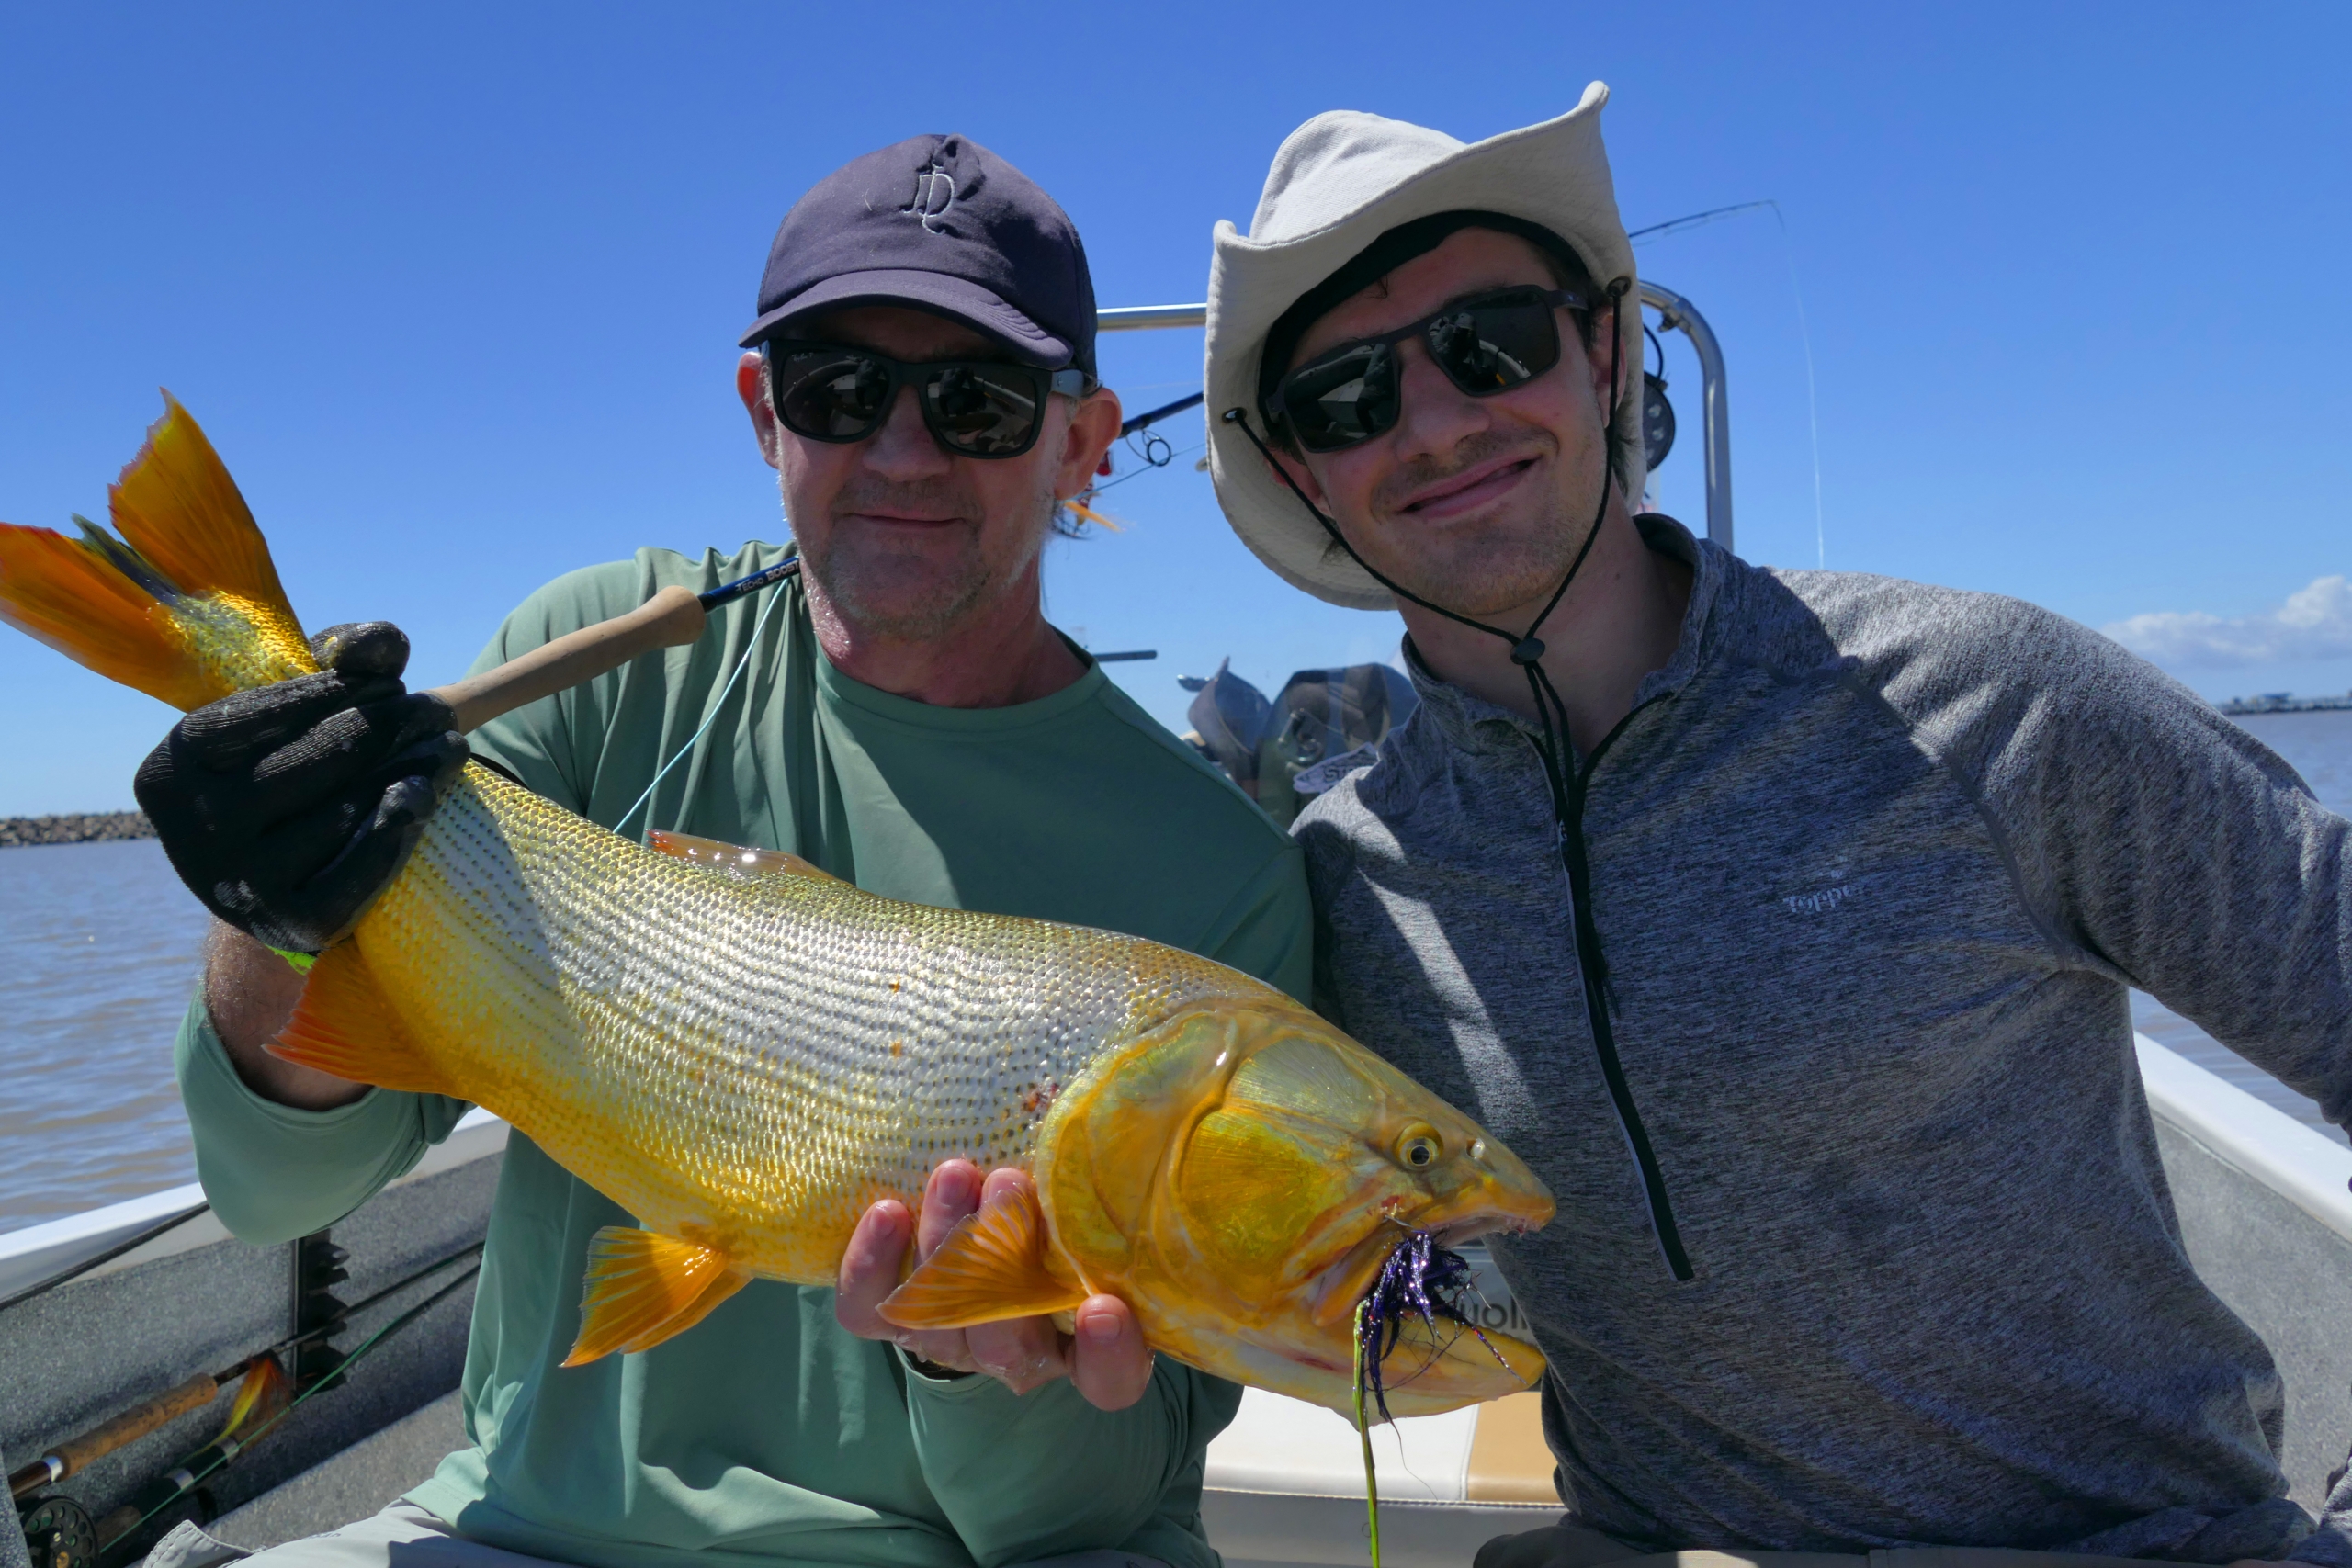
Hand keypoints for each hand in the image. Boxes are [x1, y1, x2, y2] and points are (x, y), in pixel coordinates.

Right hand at [135, 622, 466, 954]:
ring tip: (447, 746)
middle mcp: (195, 828)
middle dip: (392, 724)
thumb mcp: (292, 712)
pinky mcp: (292, 922)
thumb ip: (339, 659)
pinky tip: (424, 795)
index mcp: (171, 768)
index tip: (389, 682)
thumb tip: (385, 643)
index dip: (342, 690)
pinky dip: (401, 824)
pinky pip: (364, 866)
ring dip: (416, 768)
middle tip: (434, 711)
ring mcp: (240, 883)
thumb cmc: (281, 774)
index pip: (269, 710)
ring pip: (352, 807)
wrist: (269, 884)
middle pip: (324, 756)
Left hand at [836, 1160, 1155, 1409]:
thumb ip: (1129, 1185)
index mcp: (1091, 1343)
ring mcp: (954, 1338)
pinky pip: (869, 1310)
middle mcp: (1022, 1353)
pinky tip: (887, 1210)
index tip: (1108, 1308)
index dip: (1110, 1356)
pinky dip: (869, 1265)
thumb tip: (1155, 1099)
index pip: (1109, 1379)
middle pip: (1006, 1343)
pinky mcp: (897, 1315)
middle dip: (1003, 1262)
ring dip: (944, 1243)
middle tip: (1012, 1184)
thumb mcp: (1114, 1207)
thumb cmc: (1075, 1214)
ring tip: (956, 1172)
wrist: (994, 1234)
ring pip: (936, 1318)